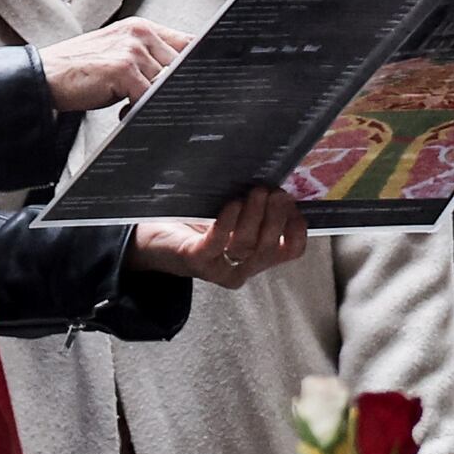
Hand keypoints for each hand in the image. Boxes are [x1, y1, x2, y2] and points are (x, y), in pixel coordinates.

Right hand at [43, 17, 189, 112]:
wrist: (43, 77)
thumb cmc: (79, 70)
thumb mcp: (119, 55)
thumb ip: (149, 59)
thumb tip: (182, 75)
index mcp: (141, 28)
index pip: (188, 43)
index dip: (194, 66)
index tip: (191, 82)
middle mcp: (139, 34)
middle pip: (181, 66)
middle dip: (168, 87)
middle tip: (144, 98)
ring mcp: (133, 50)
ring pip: (165, 82)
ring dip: (150, 99)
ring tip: (128, 102)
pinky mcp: (124, 68)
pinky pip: (149, 96)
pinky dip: (138, 108)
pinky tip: (122, 109)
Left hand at [131, 187, 306, 285]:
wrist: (155, 237)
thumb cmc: (198, 222)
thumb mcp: (235, 215)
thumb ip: (257, 207)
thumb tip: (279, 185)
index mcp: (257, 257)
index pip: (290, 251)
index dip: (298, 229)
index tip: (294, 205)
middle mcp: (242, 267)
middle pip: (269, 248)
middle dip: (276, 218)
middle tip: (276, 193)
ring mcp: (218, 268)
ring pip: (245, 245)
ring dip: (254, 215)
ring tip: (256, 191)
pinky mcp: (195, 261)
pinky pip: (216, 244)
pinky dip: (227, 224)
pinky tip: (232, 205)